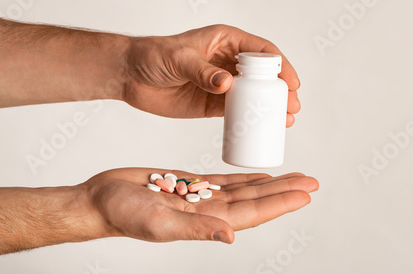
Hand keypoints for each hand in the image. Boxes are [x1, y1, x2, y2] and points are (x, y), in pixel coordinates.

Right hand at [84, 168, 317, 242]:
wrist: (101, 199)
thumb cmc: (122, 214)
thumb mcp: (158, 223)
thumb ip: (195, 230)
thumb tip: (231, 236)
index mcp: (205, 221)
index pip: (252, 214)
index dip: (279, 204)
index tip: (305, 194)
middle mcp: (208, 211)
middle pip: (255, 201)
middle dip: (284, 191)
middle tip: (312, 182)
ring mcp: (200, 197)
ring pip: (243, 190)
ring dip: (269, 184)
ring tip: (293, 176)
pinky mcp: (189, 183)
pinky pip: (224, 181)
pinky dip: (244, 178)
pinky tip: (257, 176)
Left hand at [124, 25, 300, 126]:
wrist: (130, 76)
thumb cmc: (152, 56)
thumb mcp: (178, 58)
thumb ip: (202, 71)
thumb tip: (227, 84)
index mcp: (225, 41)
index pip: (261, 51)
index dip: (281, 65)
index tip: (292, 82)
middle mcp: (227, 62)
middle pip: (263, 75)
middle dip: (281, 91)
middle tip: (292, 107)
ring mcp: (221, 85)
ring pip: (253, 95)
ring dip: (270, 107)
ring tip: (285, 121)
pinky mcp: (212, 104)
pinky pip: (236, 112)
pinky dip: (251, 119)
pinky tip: (263, 126)